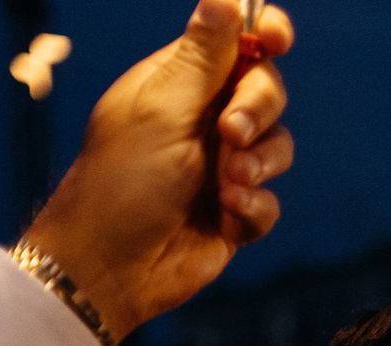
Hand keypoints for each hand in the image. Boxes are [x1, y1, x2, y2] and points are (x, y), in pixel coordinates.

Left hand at [22, 1, 297, 343]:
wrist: (112, 266)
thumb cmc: (122, 182)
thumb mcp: (161, 110)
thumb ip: (202, 58)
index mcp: (178, 82)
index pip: (234, 40)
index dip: (262, 33)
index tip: (277, 40)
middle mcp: (203, 118)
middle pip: (266, 91)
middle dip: (258, 110)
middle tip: (230, 134)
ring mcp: (222, 166)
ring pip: (277, 147)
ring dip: (258, 165)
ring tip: (226, 186)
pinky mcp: (235, 212)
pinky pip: (271, 201)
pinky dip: (253, 209)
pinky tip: (225, 218)